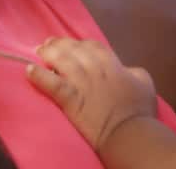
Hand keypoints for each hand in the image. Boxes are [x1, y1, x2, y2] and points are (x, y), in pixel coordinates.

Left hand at [27, 37, 157, 152]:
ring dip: (48, 54)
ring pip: (62, 62)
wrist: (127, 131)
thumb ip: (133, 71)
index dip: (79, 43)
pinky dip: (40, 77)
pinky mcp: (71, 99)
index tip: (70, 43)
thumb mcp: (145, 81)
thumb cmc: (138, 109)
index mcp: (112, 64)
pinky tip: (30, 70)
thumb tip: (126, 69)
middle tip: (47, 43)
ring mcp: (82, 84)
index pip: (93, 46)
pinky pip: (53, 85)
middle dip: (60, 44)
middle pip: (74, 50)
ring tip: (38, 51)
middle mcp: (95, 70)